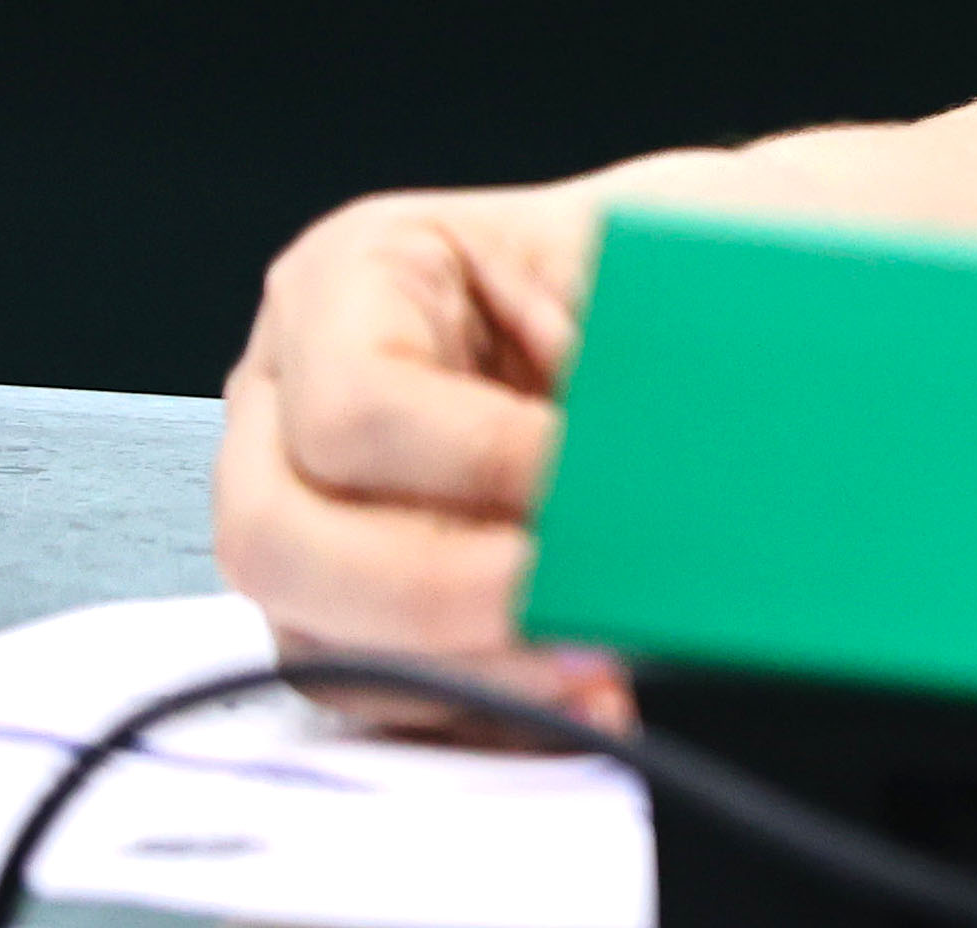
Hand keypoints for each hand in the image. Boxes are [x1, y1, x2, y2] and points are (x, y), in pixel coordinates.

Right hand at [215, 178, 634, 721]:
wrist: (696, 303)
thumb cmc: (664, 267)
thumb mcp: (650, 263)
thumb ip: (632, 351)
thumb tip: (627, 474)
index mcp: (349, 281)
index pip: (356, 404)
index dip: (474, 463)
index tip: (584, 492)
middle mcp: (290, 404)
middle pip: (281, 540)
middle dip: (432, 593)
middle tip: (567, 609)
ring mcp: (307, 516)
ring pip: (314, 636)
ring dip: (459, 669)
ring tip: (590, 663)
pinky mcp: (349, 612)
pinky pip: (376, 696)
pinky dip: (480, 714)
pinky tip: (580, 707)